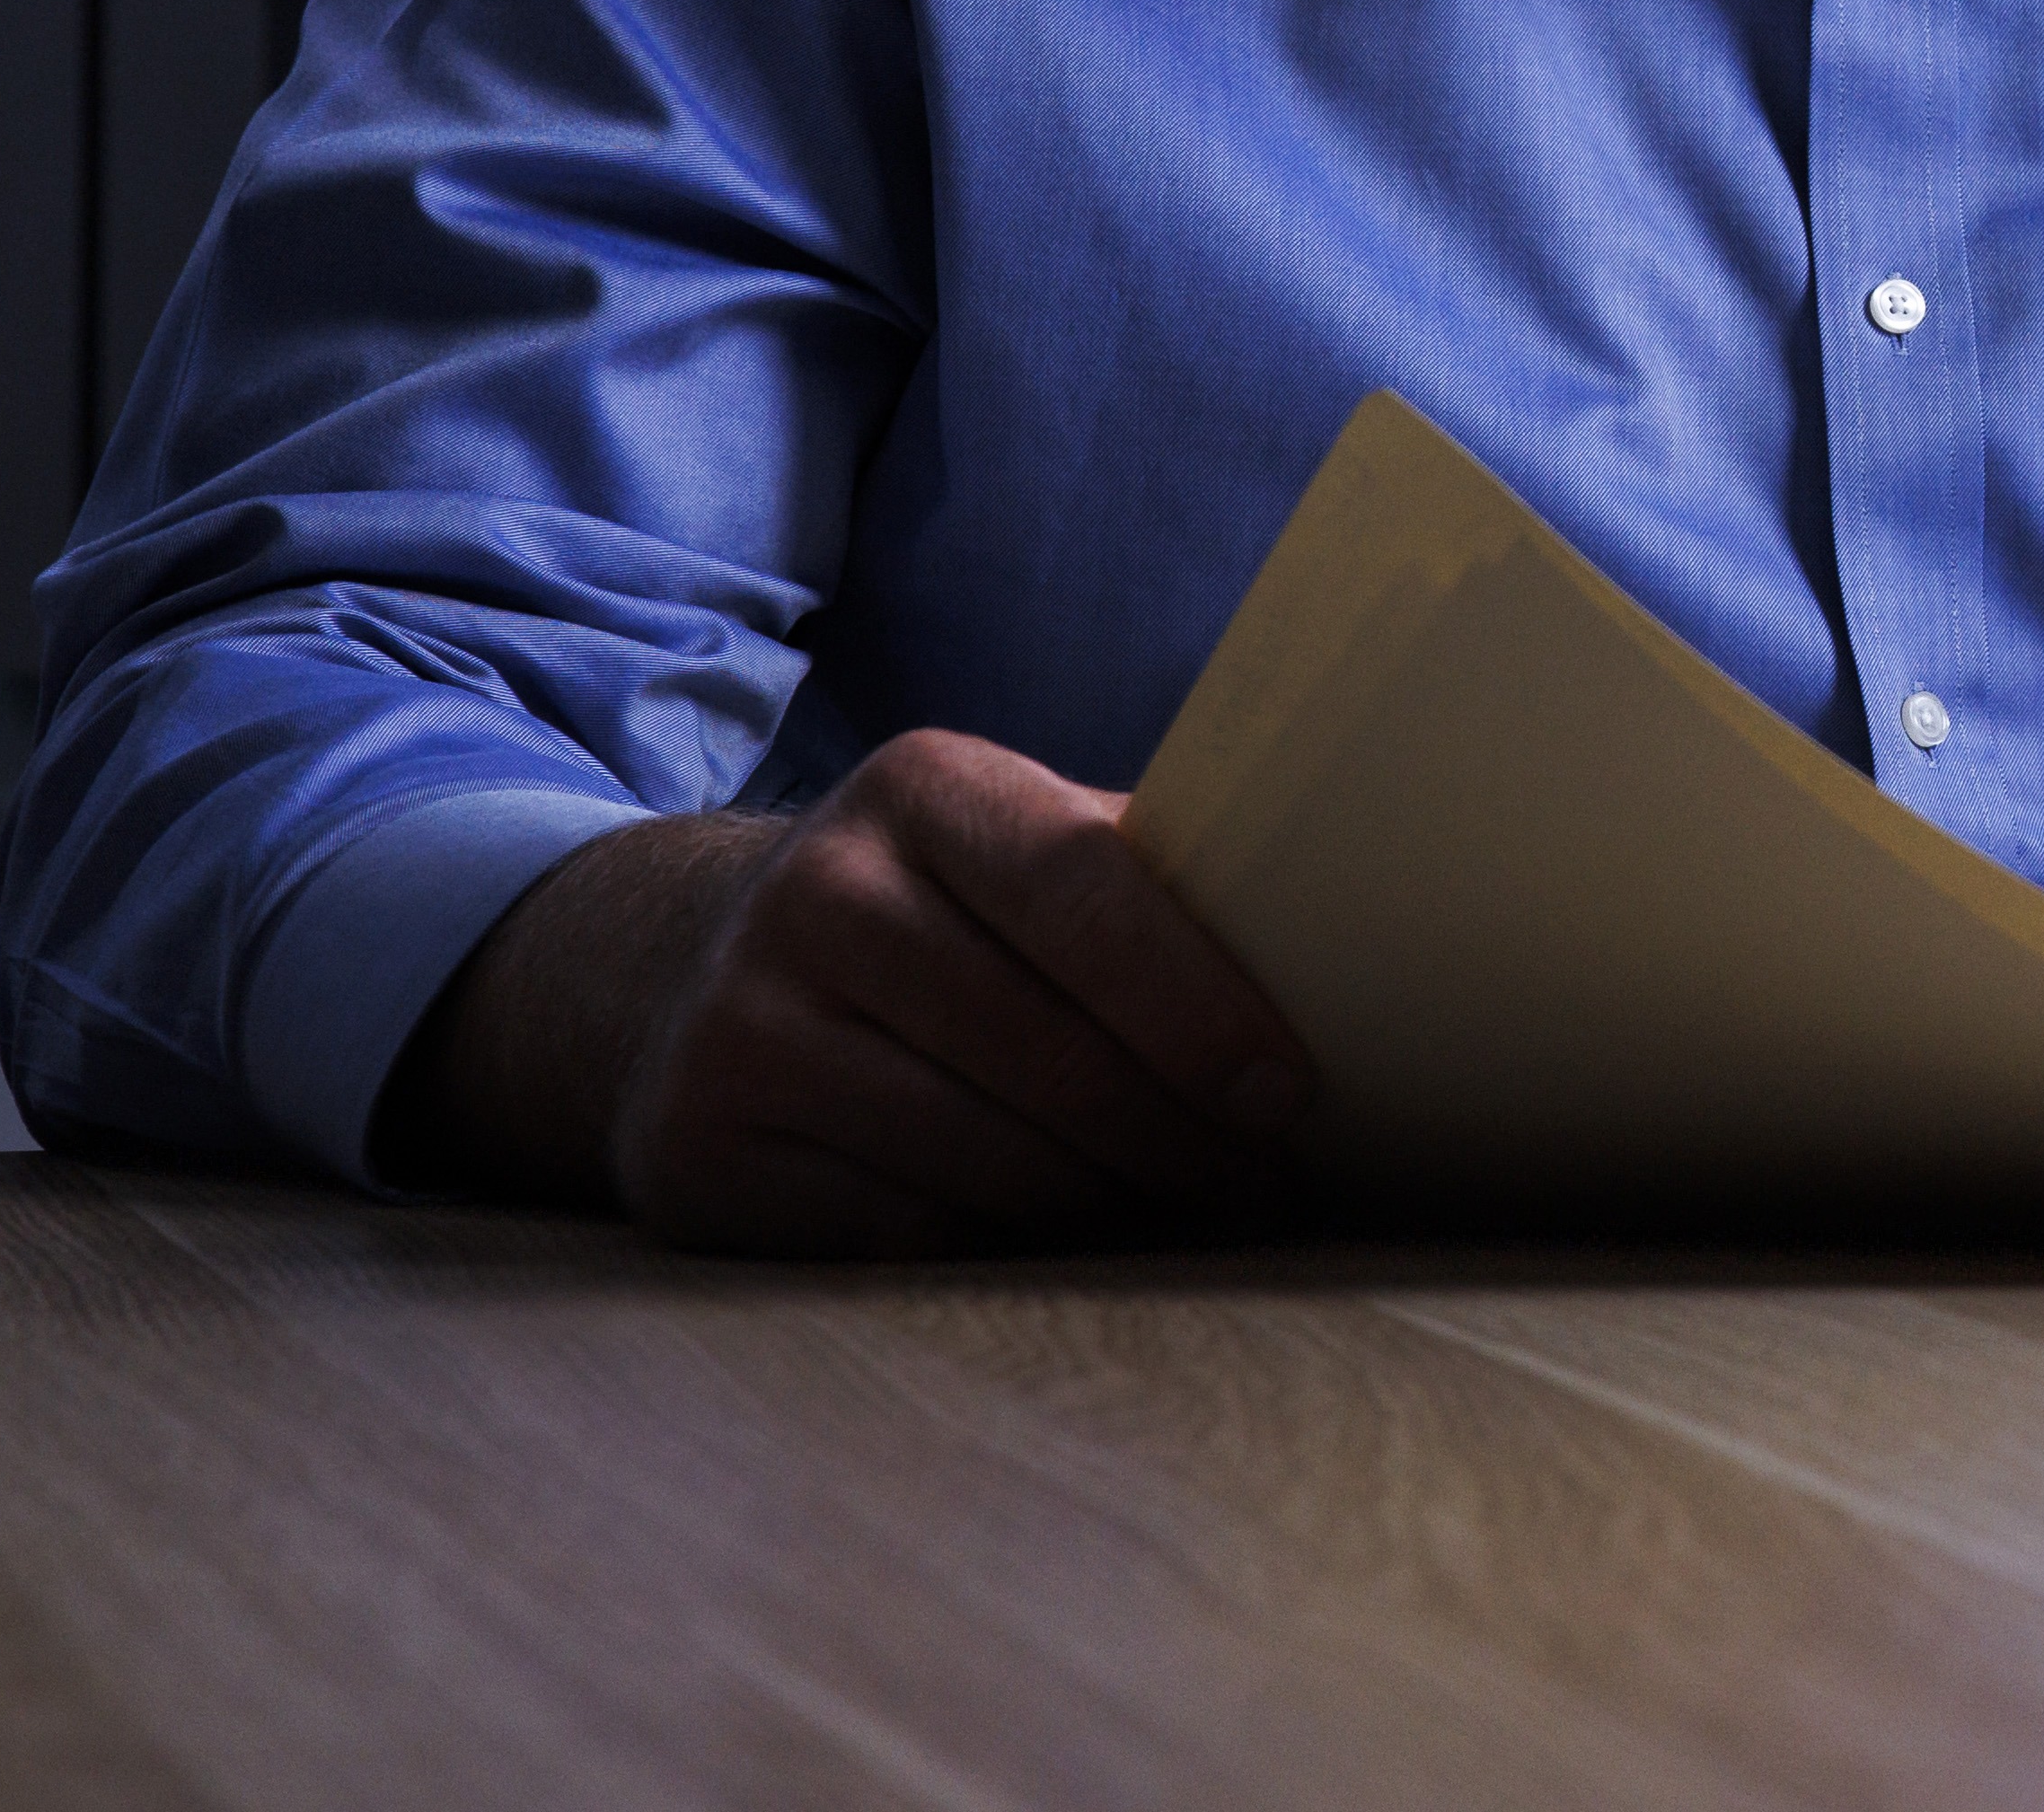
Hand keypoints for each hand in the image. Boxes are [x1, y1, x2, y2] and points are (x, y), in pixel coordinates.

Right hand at [394, 729, 1313, 1255]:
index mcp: (924, 789)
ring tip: (1197, 1220)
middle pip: (1039, 1047)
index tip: (1285, 1093)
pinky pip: (901, 1233)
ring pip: (979, 1157)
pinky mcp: (702, 1148)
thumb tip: (1349, 950)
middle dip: (1177, 1136)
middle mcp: (816, 890)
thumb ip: (1152, 884)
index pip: (1081, 886)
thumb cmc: (946, 919)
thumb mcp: (1023, 850)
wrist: (694, 975)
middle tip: (1268, 1187)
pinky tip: (1073, 1250)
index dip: (1193, 1001)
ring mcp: (742, 1023)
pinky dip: (1007, 1254)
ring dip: (1111, 1208)